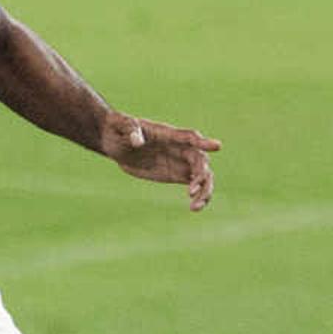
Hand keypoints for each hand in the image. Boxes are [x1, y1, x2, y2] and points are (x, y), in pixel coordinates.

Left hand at [101, 112, 220, 210]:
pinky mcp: (176, 175)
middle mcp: (180, 148)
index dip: (203, 142)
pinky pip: (194, 185)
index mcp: (169, 134)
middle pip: (200, 161)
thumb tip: (137, 142)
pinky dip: (198, 196)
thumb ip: (132, 131)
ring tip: (195, 206)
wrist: (115, 140)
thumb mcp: (123, 125)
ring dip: (204, 190)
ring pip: (203, 175)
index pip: (190, 137)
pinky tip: (194, 207)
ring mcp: (180, 162)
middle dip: (201, 175)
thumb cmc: (120, 127)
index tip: (217, 147)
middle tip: (192, 191)